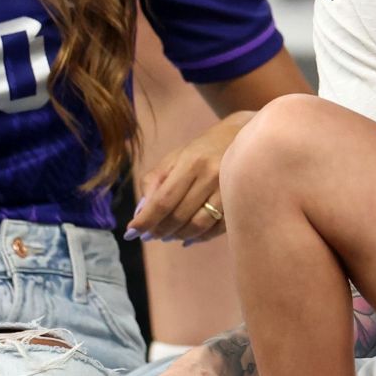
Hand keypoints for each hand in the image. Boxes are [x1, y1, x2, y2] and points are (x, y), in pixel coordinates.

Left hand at [126, 112, 247, 244]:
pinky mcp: (241, 202)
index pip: (163, 200)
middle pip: (179, 216)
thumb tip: (141, 212)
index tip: (131, 233)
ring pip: (198, 225)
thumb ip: (155, 181)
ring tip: (168, 236)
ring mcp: (228, 191)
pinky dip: (200, 238)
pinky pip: (217, 229)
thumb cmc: (203, 149)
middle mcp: (211, 176)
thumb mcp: (175, 157)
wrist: (244, 138)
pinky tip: (189, 238)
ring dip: (178, 236)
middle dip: (160, 230)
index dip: (145, 220)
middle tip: (149, 236)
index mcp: (191, 162)